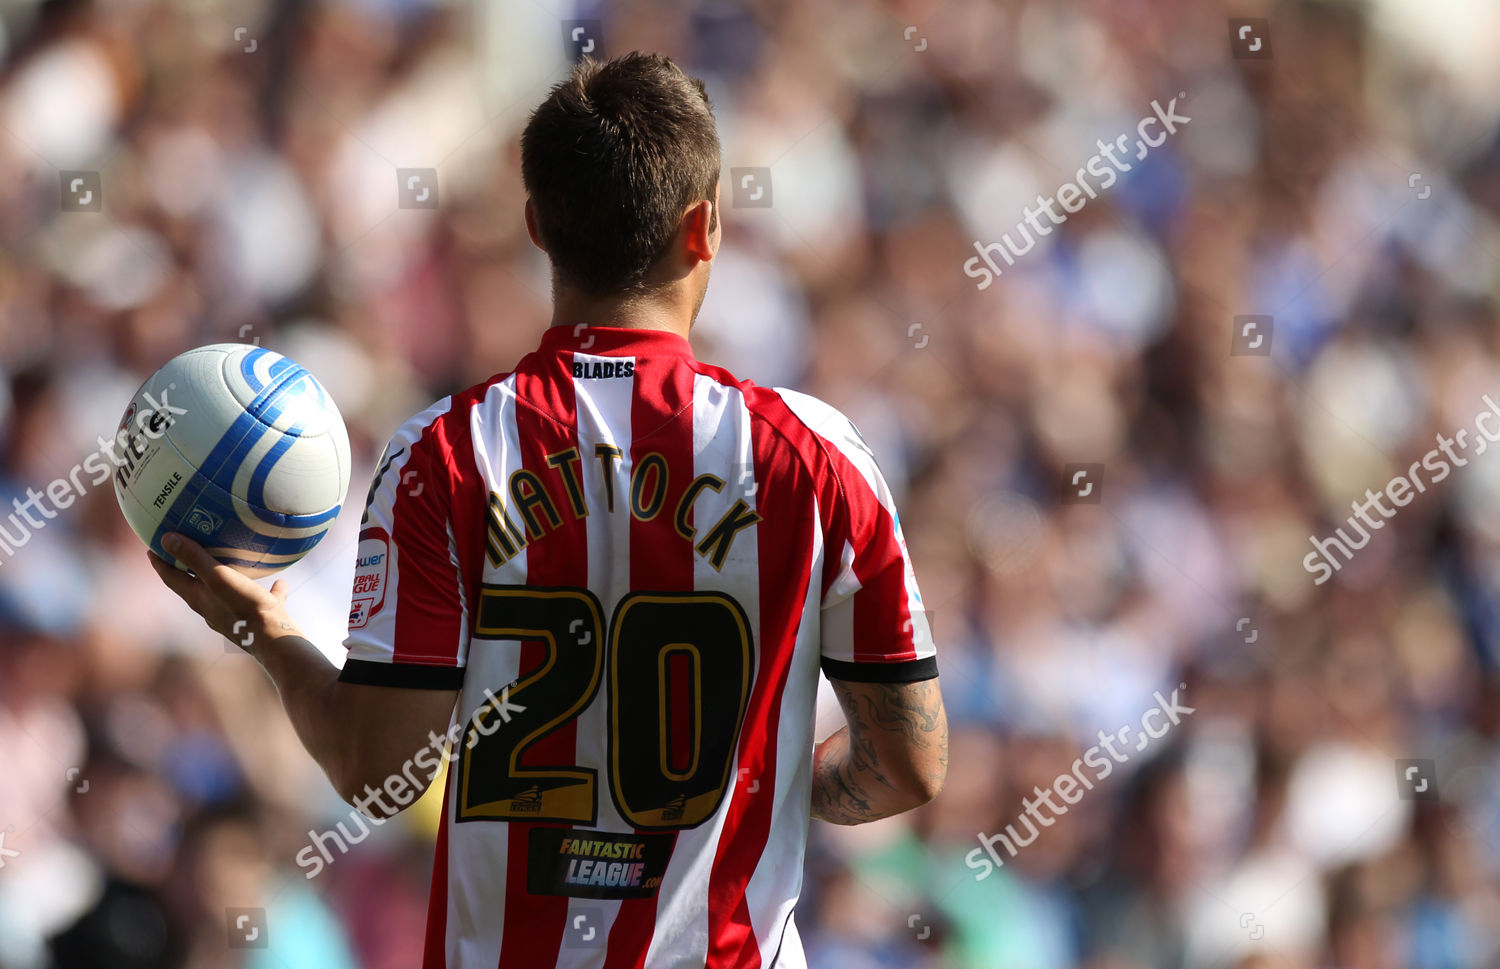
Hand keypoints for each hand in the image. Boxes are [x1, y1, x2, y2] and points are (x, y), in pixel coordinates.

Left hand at [148, 533, 302, 651]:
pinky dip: (266, 590)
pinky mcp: (257, 618)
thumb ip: (195, 557)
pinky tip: (280, 582)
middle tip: (186, 548)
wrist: (275, 639)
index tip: (151, 548)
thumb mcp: (219, 577)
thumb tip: (166, 538)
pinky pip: (260, 600)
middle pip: (195, 585)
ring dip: (226, 579)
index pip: (172, 578)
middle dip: (189, 568)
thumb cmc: (245, 606)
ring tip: (233, 563)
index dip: (160, 563)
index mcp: (198, 598)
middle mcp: (212, 608)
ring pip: (227, 593)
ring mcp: (234, 615)